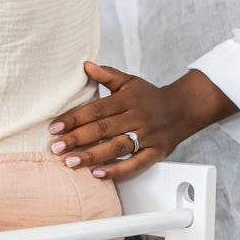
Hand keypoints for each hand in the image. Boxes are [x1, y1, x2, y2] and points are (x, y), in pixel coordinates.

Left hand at [49, 61, 236, 179]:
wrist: (184, 109)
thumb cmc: (149, 97)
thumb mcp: (130, 82)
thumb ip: (107, 75)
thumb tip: (86, 65)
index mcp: (128, 99)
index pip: (97, 109)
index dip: (74, 118)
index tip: (55, 128)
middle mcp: (138, 117)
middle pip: (103, 129)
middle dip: (77, 139)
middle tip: (56, 148)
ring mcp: (147, 136)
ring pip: (116, 147)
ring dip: (92, 156)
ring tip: (69, 163)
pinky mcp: (155, 153)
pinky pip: (135, 164)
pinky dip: (116, 170)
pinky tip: (97, 174)